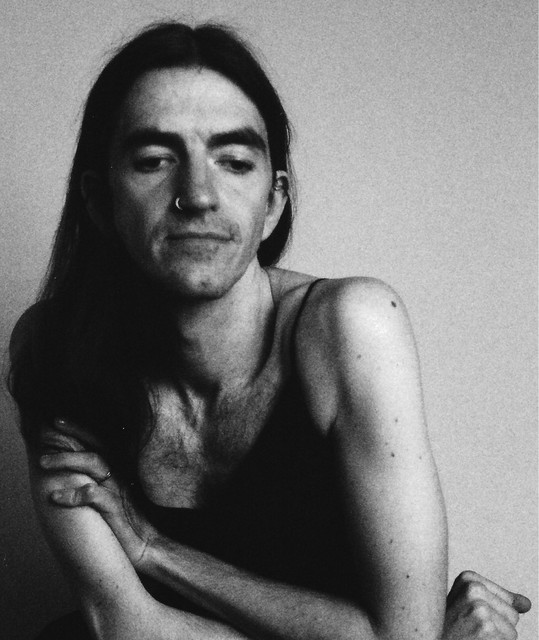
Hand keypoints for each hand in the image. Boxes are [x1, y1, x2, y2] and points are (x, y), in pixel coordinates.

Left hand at [40, 422, 157, 571]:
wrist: (146, 543)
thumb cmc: (126, 518)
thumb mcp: (114, 491)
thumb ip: (99, 475)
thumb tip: (73, 464)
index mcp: (119, 466)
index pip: (99, 440)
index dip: (79, 428)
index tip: (57, 420)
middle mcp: (120, 472)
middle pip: (95, 446)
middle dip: (69, 438)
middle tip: (45, 437)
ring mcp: (119, 488)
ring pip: (93, 463)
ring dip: (66, 460)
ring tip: (43, 463)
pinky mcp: (116, 507)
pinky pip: (93, 495)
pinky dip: (73, 494)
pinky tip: (56, 496)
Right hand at [442, 571, 530, 639]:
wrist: (430, 639)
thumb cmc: (449, 627)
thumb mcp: (470, 605)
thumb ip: (499, 600)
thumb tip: (526, 604)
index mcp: (469, 578)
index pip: (508, 600)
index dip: (493, 614)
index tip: (469, 616)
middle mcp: (474, 588)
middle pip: (512, 614)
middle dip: (497, 626)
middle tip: (470, 627)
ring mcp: (480, 607)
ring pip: (512, 631)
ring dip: (496, 638)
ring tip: (472, 635)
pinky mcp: (487, 627)